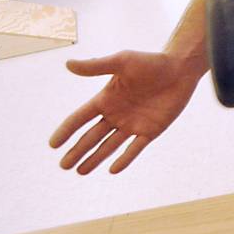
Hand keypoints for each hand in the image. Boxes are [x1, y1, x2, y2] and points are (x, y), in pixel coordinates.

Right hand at [49, 50, 204, 173]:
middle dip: (77, 151)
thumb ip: (96, 66)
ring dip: (95, 158)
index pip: (80, 118)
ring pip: (109, 145)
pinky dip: (125, 159)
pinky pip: (135, 148)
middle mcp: (116, 114)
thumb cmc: (150, 62)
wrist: (180, 68)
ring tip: (80, 171)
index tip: (53, 145)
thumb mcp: (122, 62)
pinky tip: (113, 170)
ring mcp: (132, 123)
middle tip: (63, 166)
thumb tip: (68, 64)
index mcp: (106, 99)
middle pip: (92, 136)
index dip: (66, 130)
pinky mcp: (150, 130)